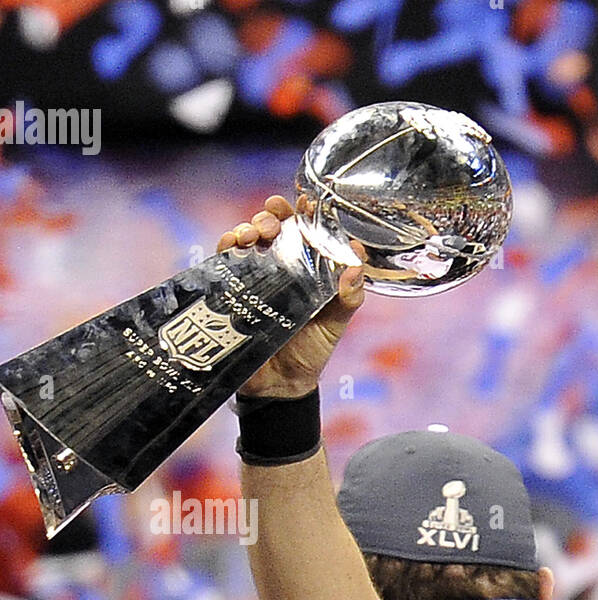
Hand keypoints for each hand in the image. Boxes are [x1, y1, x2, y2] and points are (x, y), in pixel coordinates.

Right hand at [216, 195, 365, 398]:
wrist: (282, 385)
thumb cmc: (311, 351)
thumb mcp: (336, 324)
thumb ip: (349, 298)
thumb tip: (356, 268)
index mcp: (307, 268)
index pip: (304, 231)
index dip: (303, 212)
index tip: (304, 201)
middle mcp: (279, 267)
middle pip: (271, 227)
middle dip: (271, 216)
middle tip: (274, 222)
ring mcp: (254, 276)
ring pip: (247, 238)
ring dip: (248, 227)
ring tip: (254, 234)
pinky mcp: (232, 290)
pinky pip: (225, 262)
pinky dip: (227, 246)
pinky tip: (233, 244)